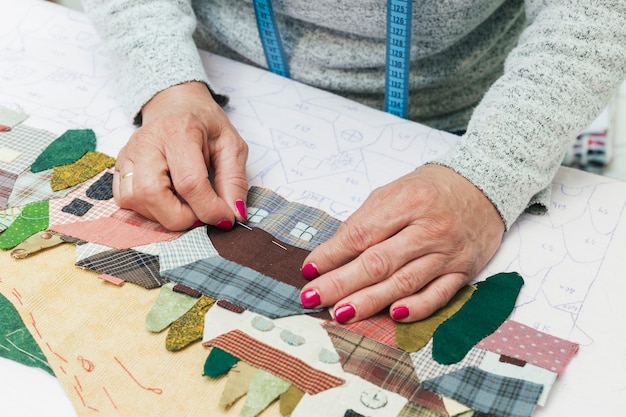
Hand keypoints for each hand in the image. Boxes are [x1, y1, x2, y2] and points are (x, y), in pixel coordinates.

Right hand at [112, 82, 248, 230]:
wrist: (177, 105)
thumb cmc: (205, 125)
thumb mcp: (231, 145)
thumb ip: (234, 181)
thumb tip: (234, 216)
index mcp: (179, 131)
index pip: (189, 182)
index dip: (208, 208)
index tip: (225, 218)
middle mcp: (147, 142)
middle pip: (153, 194)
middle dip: (181, 218)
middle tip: (201, 215)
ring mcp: (128, 154)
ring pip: (135, 201)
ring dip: (163, 215)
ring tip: (185, 205)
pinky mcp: (119, 166)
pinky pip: (125, 200)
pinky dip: (148, 211)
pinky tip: (167, 201)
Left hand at [299, 164, 504, 322]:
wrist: (483, 188)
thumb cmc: (431, 190)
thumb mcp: (393, 192)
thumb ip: (365, 221)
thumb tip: (332, 256)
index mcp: (409, 201)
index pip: (362, 233)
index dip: (332, 254)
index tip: (309, 270)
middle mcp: (430, 229)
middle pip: (378, 262)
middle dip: (341, 283)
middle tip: (313, 297)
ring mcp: (448, 253)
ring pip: (404, 283)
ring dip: (369, 301)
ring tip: (341, 313)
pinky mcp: (463, 272)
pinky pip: (438, 296)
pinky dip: (415, 308)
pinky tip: (392, 316)